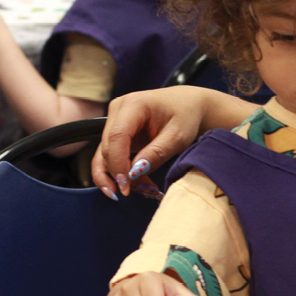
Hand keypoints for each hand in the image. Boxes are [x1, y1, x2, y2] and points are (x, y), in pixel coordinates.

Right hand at [92, 86, 206, 197]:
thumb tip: (134, 172)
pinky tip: (130, 185)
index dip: (118, 163)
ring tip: (142, 190)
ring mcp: (115, 120)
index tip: (126, 185)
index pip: (117, 136)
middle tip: (145, 190)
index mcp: (133, 104)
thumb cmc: (186, 116)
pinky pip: (110, 155)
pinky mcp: (117, 132)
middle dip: (122, 173)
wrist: (190, 105)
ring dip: (119, 176)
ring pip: (106, 154)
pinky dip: (119, 172)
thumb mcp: (178, 136)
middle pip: (109, 148)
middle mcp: (118, 110)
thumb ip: (156, 153)